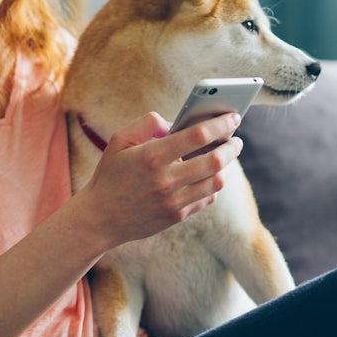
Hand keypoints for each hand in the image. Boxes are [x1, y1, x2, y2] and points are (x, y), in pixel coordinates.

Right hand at [73, 110, 242, 249]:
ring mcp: (173, 201)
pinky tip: (211, 175)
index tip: (233, 117)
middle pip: (215, 160)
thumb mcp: (120, 141)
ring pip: (216, 182)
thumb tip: (175, 123)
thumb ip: (147, 123)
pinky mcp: (177, 216)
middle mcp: (166, 179)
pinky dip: (214, 185)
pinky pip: (207, 198)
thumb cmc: (110, 174)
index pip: (197, 135)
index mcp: (152, 156)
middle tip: (236, 139)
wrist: (99, 218)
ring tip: (225, 156)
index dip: (220, 124)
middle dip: (232, 147)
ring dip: (226, 167)